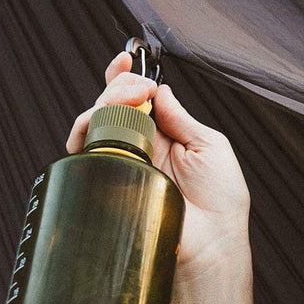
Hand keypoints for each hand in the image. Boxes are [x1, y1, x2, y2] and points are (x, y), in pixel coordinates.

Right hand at [68, 53, 251, 274]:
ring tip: (122, 105)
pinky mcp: (110, 182)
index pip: (140, 98)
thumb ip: (180, 116)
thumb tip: (159, 89)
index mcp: (167, 134)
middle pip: (113, 104)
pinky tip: (95, 127)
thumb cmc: (221, 202)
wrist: (212, 245)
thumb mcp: (210, 145)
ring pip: (95, 123)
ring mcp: (124, 163)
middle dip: (118, 86)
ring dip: (101, 104)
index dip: (128, 76)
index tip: (127, 58)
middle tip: (134, 89)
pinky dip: (82, 133)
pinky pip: (86, 153)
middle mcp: (142, 147)